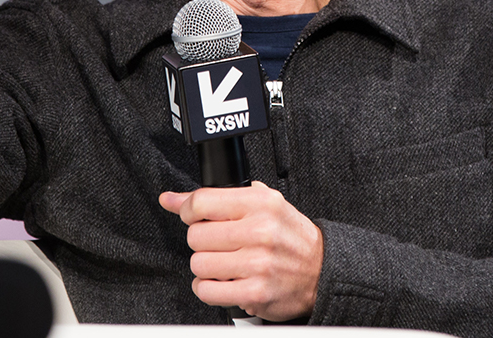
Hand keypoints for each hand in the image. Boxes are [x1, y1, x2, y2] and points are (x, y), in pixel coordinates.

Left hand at [159, 181, 322, 321]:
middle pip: (196, 236)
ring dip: (205, 267)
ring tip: (223, 263)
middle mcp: (260, 230)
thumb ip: (215, 199)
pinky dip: (209, 288)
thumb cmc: (288, 236)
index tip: (194, 218)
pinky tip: (223, 281)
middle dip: (201, 242)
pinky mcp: (255, 293)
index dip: (189, 211)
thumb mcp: (260, 204)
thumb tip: (171, 199)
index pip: (201, 202)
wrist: (322, 270)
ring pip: (199, 264)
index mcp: (261, 202)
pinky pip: (207, 290)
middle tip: (218, 244)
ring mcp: (258, 263)